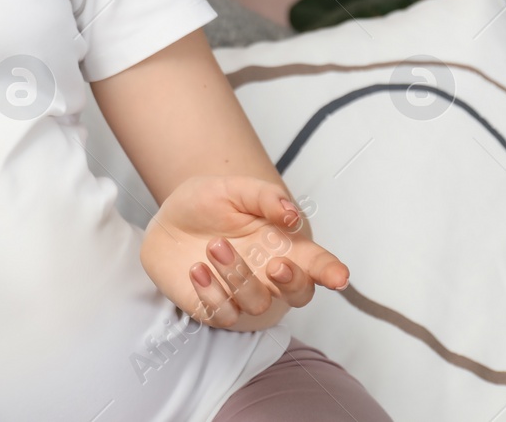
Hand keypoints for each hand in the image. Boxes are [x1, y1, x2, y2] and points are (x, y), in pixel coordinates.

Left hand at [139, 175, 348, 329]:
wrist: (167, 220)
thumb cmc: (207, 203)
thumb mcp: (234, 189)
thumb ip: (265, 197)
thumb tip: (291, 215)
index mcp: (284, 247)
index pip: (317, 264)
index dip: (331, 272)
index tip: (338, 276)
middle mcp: (270, 276)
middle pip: (299, 294)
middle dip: (292, 283)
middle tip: (275, 264)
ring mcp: (244, 296)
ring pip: (258, 304)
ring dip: (238, 277)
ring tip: (214, 246)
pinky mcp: (216, 308)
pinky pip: (224, 315)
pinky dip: (211, 293)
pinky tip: (196, 269)